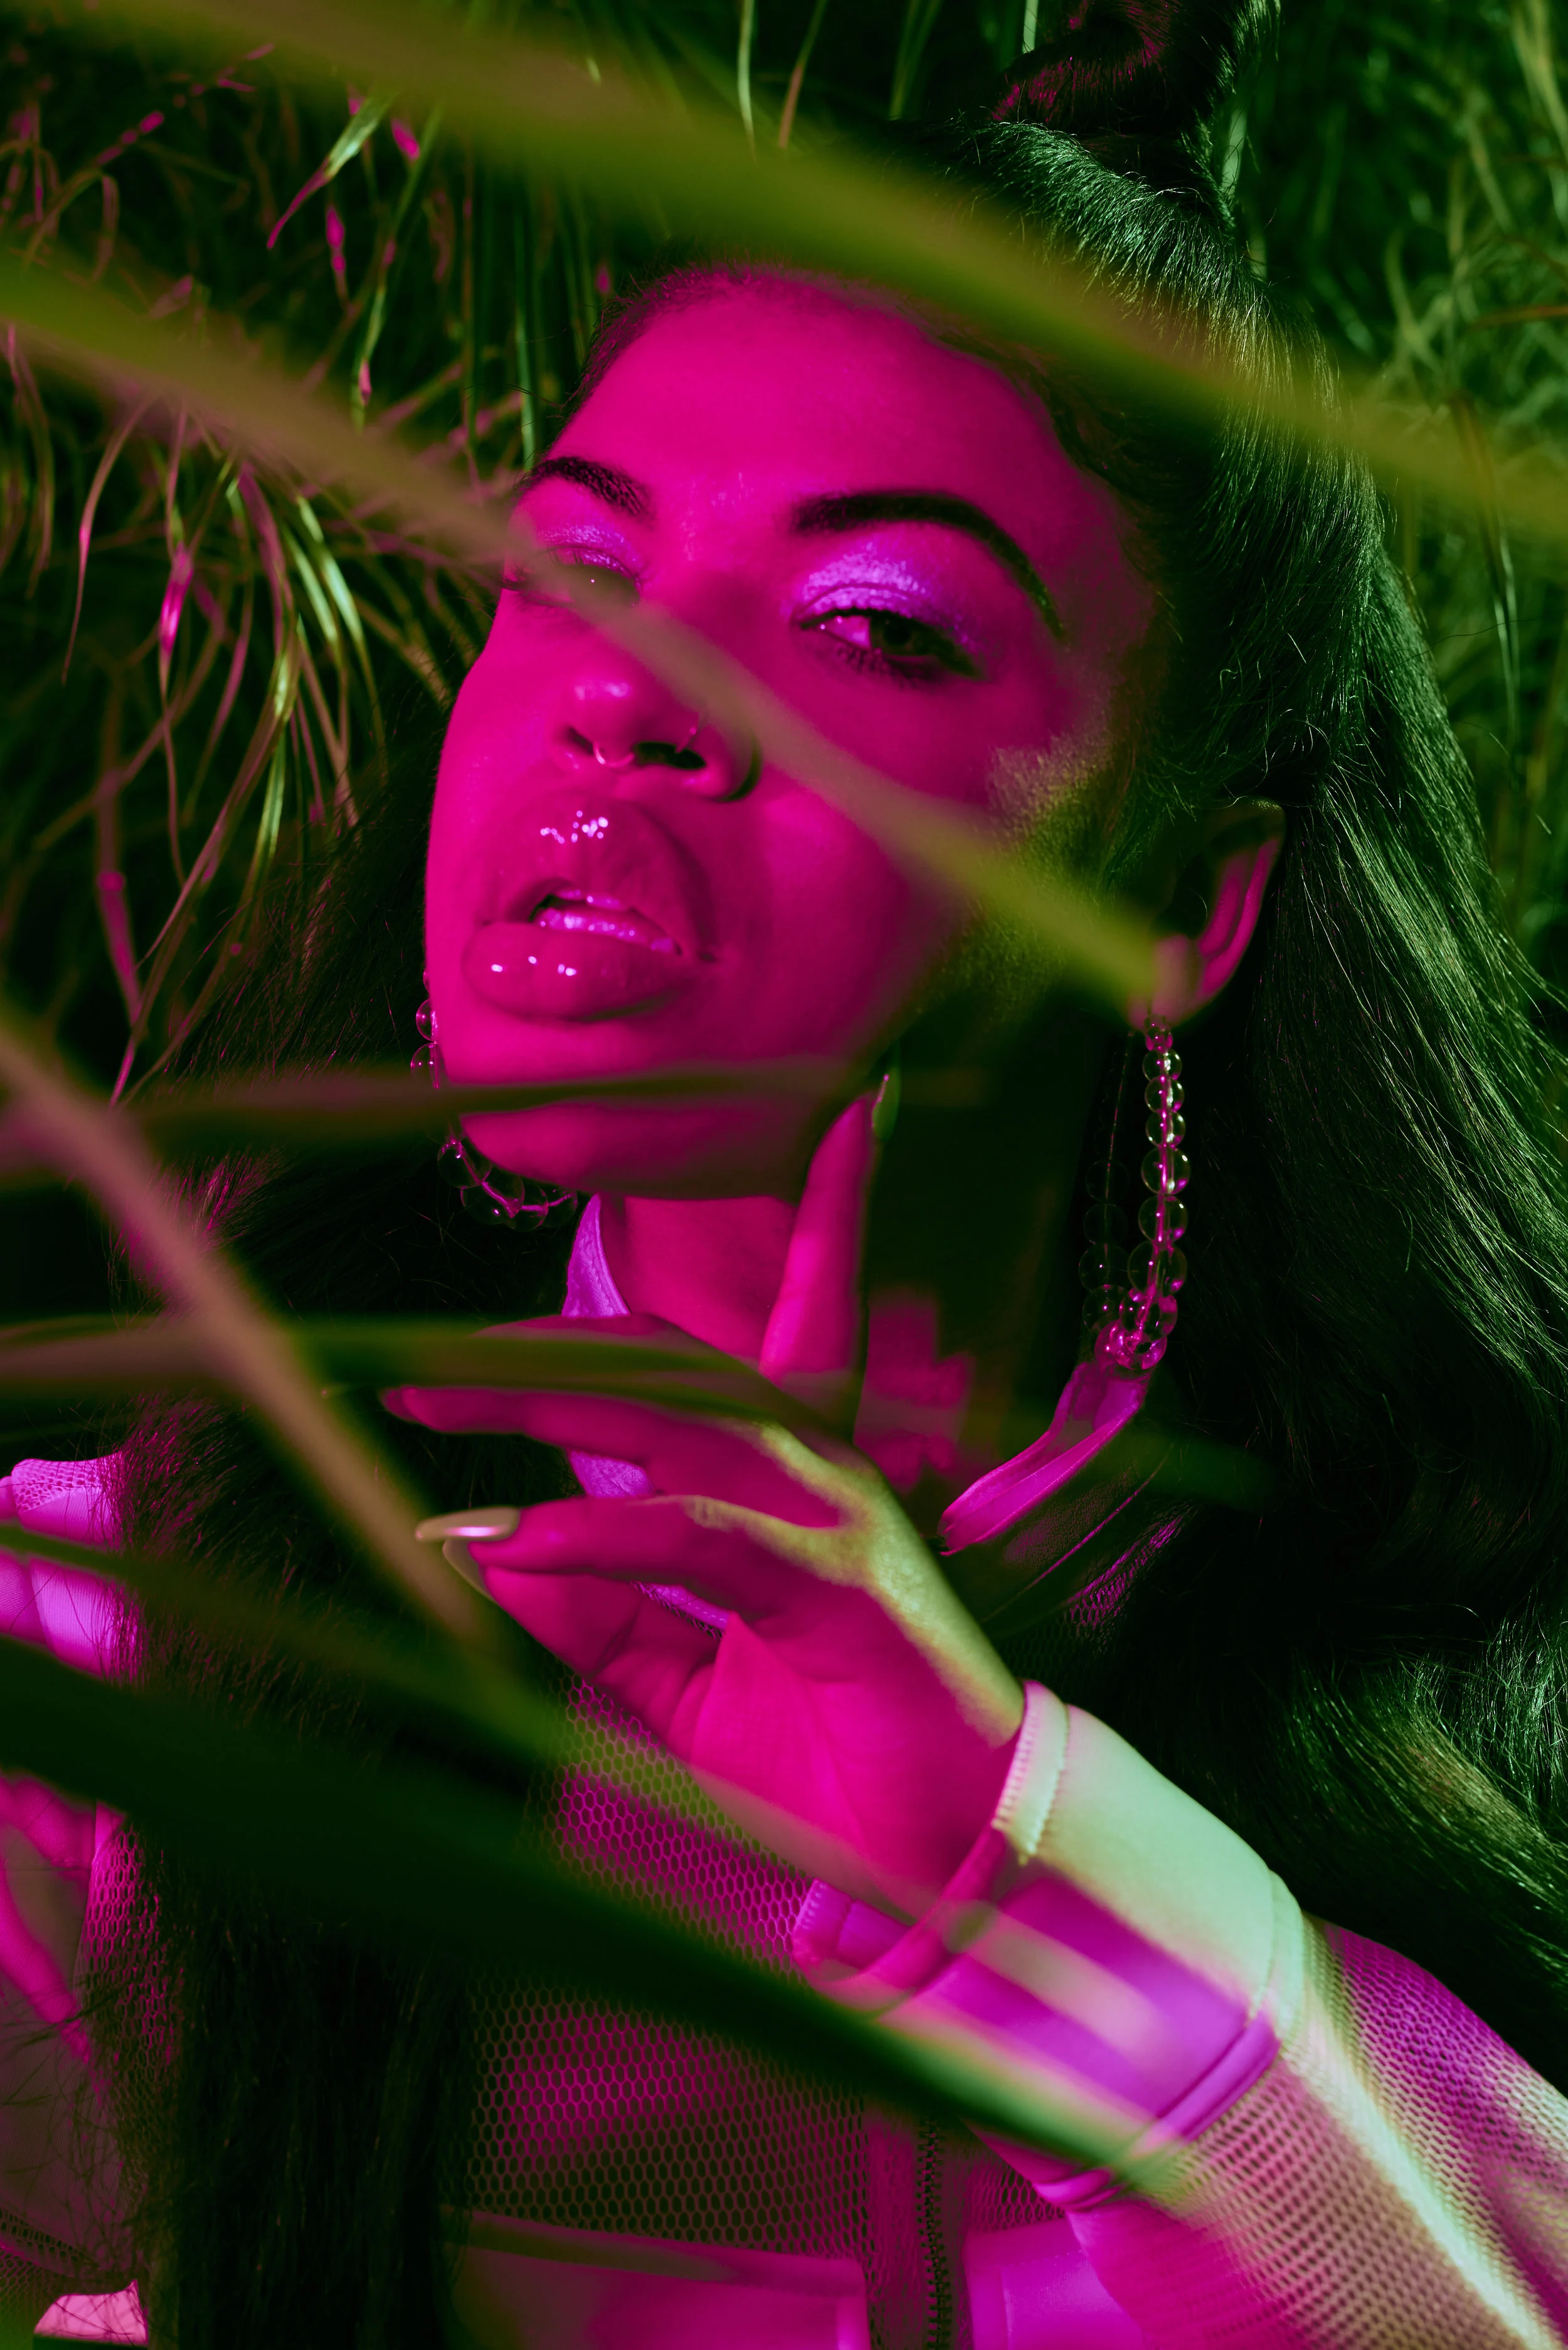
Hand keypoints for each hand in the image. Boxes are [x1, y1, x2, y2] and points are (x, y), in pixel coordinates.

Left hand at [387, 1097, 1023, 1915]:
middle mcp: (814, 1469)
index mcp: (788, 1481)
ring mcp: (830, 1513)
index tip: (778, 1146)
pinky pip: (697, 1529)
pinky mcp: (835, 1578)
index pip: (747, 1340)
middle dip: (532, 1352)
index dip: (800, 1213)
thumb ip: (599, 1616)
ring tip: (430, 1410)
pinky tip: (521, 1537)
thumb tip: (486, 1549)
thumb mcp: (686, 1685)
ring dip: (542, 1404)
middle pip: (662, 1363)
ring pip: (676, 1414)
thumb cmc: (831, 1761)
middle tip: (411, 1368)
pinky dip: (600, 1526)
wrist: (950, 1858)